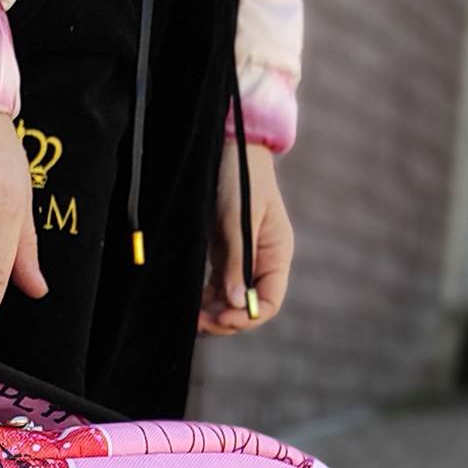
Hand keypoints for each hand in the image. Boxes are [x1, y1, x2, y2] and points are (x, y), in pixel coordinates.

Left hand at [199, 143, 292, 334]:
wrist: (231, 144)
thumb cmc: (239, 174)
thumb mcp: (237, 217)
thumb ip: (236, 260)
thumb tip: (237, 302)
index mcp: (276, 254)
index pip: (270, 302)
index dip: (248, 317)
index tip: (222, 317)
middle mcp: (263, 261)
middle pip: (249, 306)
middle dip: (226, 319)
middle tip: (198, 324)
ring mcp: (244, 260)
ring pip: (230, 301)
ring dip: (212, 314)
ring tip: (191, 319)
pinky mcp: (226, 254)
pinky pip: (217, 288)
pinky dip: (205, 300)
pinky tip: (191, 305)